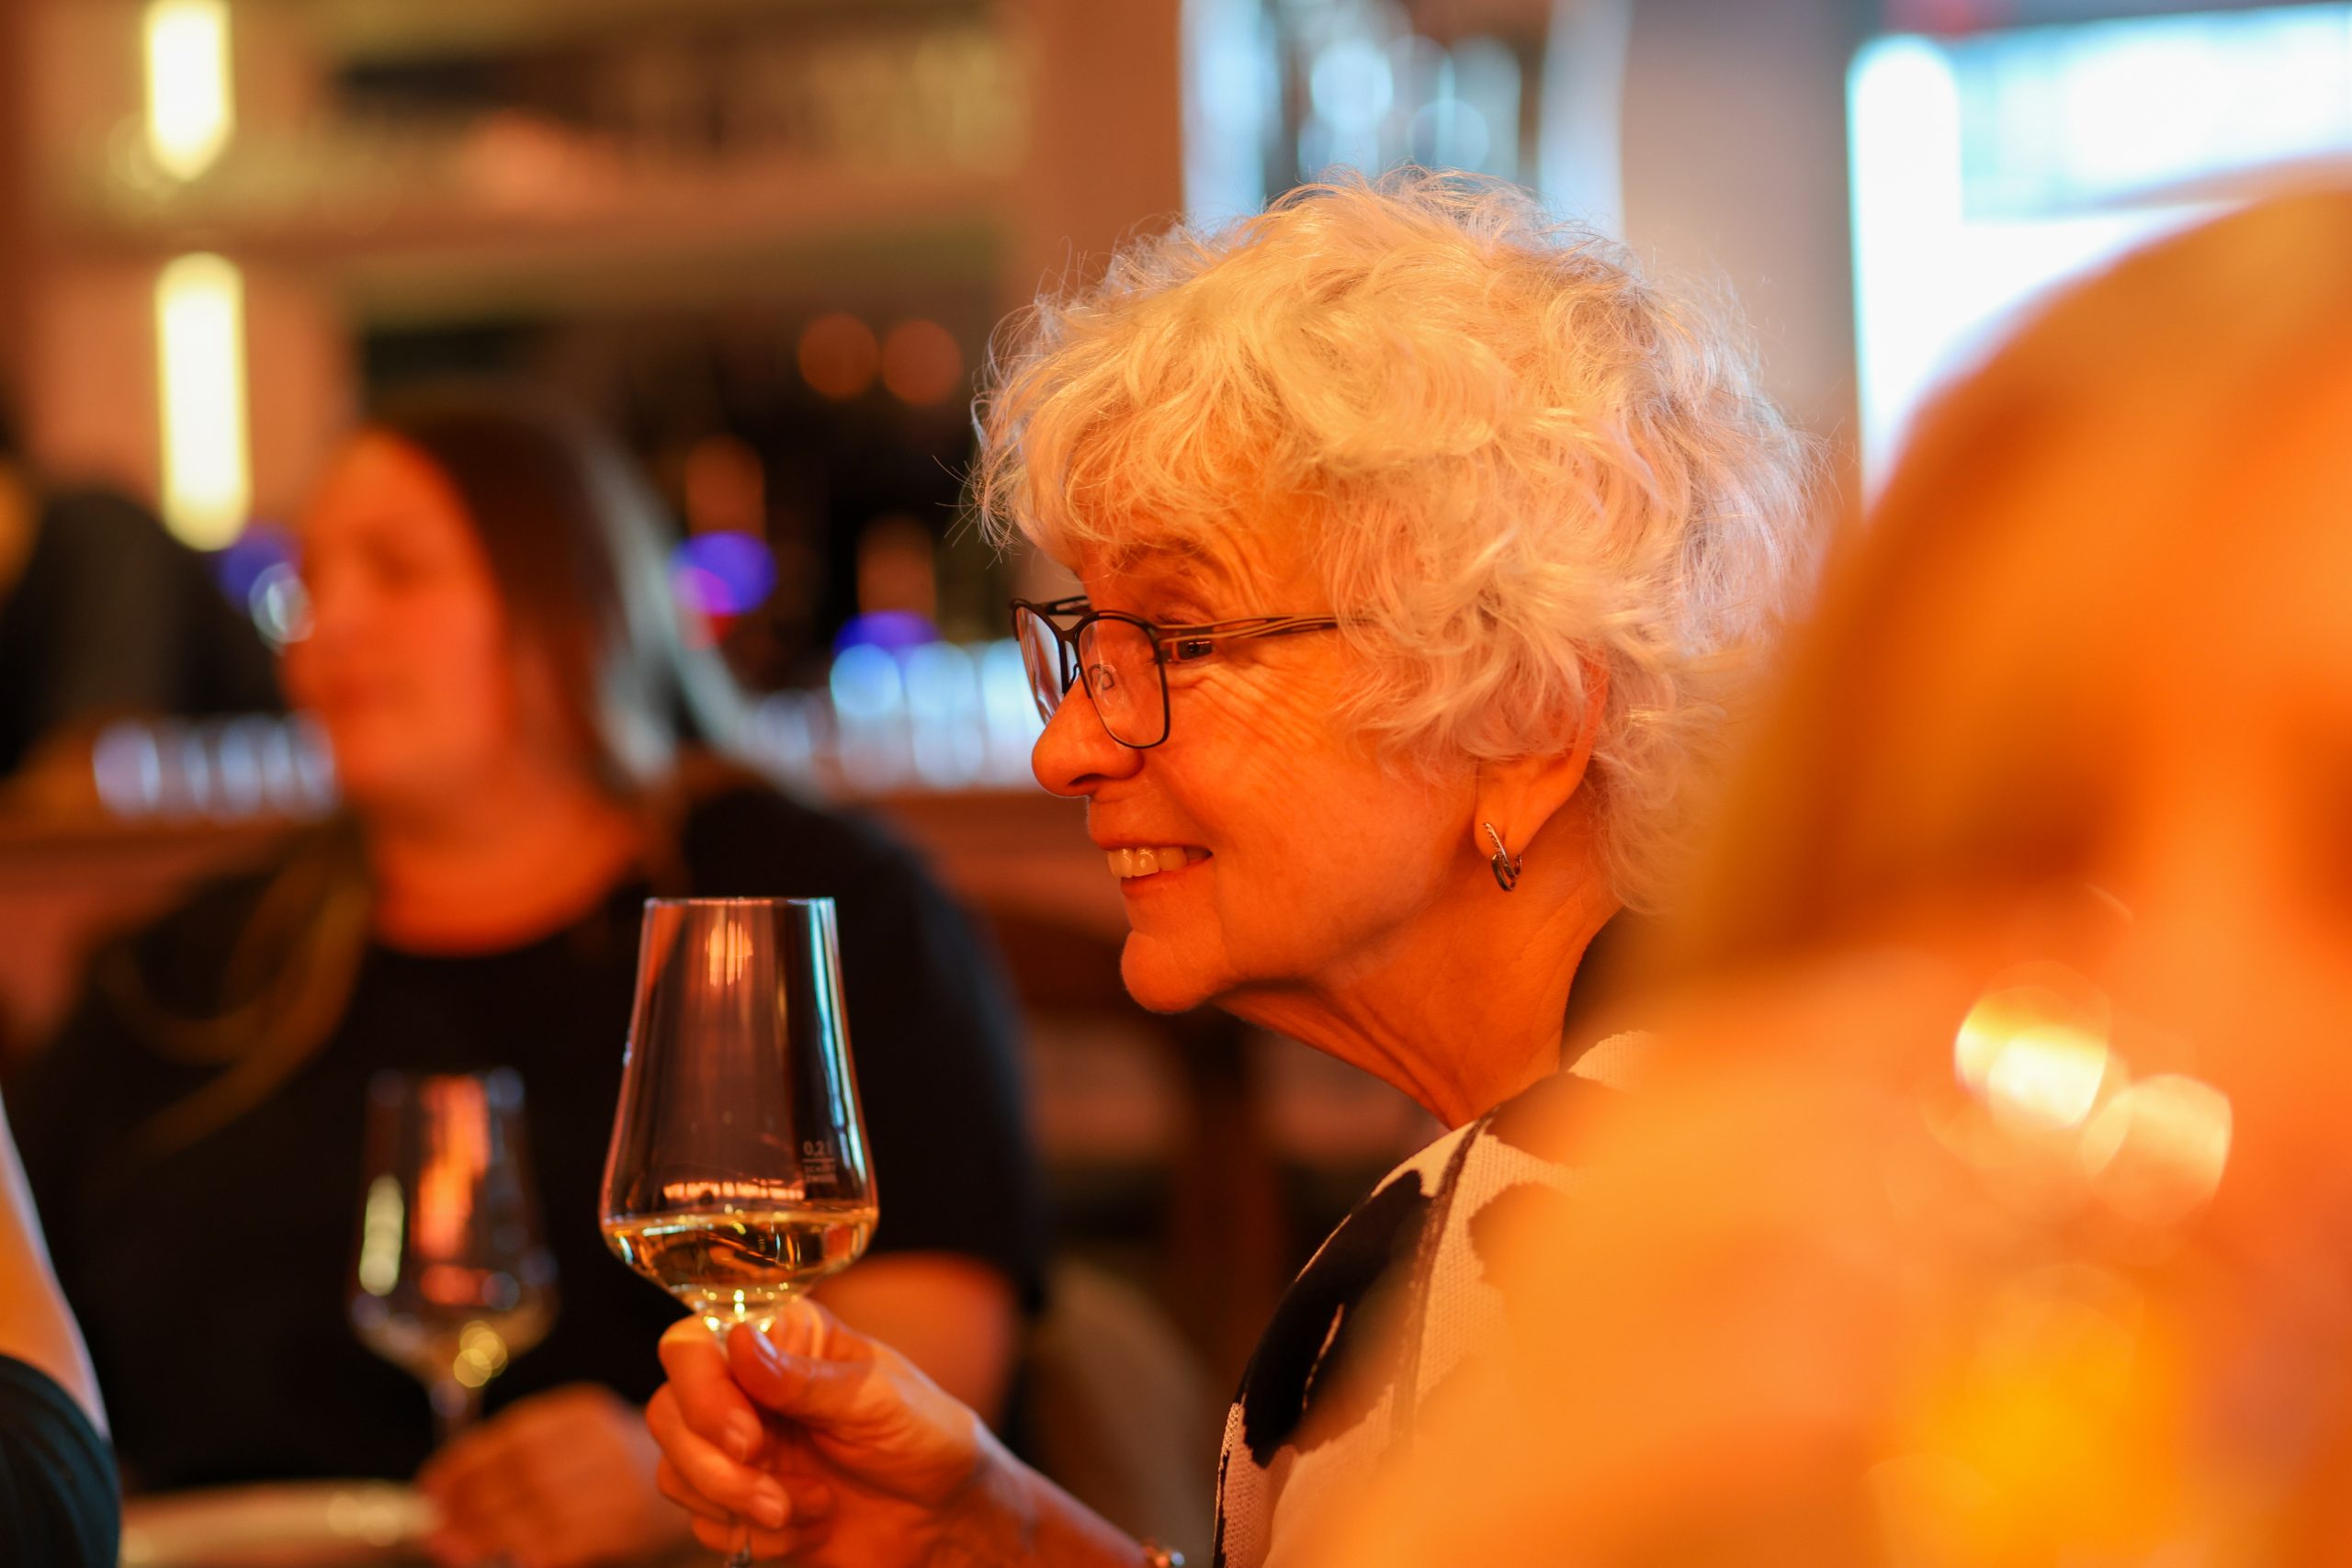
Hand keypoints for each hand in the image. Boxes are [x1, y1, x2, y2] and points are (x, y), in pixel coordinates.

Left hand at [418, 1382, 691, 1567]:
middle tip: (437, 1529)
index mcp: (582, 1412)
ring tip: (454, 1548)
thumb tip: (443, 1488)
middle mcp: (603, 1441)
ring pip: (539, 1508)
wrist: (699, 1473)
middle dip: (470, 1503)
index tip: (432, 1487)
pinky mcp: (627, 1524)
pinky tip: (505, 1557)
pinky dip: (526, 1552)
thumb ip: (520, 1455)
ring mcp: (619, 1482)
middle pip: (524, 1470)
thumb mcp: (573, 1438)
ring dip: (486, 1533)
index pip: (514, 1435)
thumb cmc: (615, 1463)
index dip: (465, 1463)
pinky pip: (564, 1541)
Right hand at [647, 1298, 1028, 1566]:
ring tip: (811, 1506)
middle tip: (776, 1496)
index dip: (702, 1393)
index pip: (692, 1346)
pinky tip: (808, 1525)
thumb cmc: (924, 1438)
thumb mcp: (877, 1400)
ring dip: (738, 1503)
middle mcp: (745, 1386)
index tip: (748, 1438)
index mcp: (781, 1339)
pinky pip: (702, 1522)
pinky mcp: (736, 1501)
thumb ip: (805, 1379)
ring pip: (676, 1471)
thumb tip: (738, 1340)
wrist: (943, 1517)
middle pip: (667, 1412)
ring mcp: (736, 1445)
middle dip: (715, 1465)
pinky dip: (752, 1534)